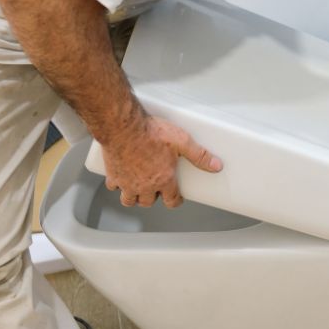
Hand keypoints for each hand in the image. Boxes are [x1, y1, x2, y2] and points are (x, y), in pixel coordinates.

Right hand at [102, 116, 222, 207]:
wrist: (123, 126)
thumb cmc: (150, 132)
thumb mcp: (182, 141)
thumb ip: (199, 155)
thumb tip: (216, 165)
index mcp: (163, 180)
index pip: (171, 200)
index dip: (175, 200)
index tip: (175, 198)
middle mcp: (144, 185)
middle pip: (148, 202)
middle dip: (154, 198)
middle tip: (156, 189)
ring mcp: (127, 182)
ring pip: (129, 200)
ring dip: (134, 197)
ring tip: (138, 189)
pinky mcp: (113, 174)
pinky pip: (113, 186)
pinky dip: (117, 185)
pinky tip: (120, 178)